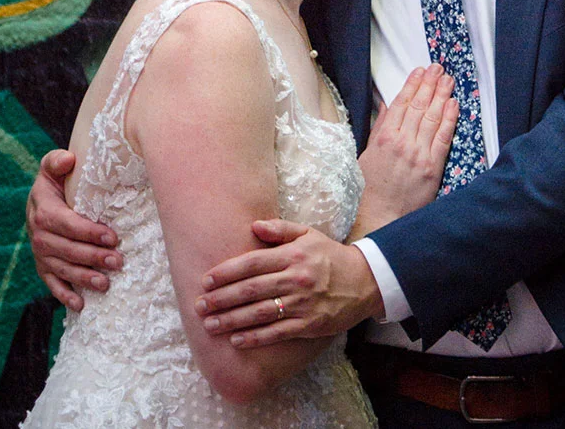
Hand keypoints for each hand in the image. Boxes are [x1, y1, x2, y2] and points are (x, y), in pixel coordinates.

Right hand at [26, 149, 121, 310]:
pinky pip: (52, 284)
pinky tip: (80, 305)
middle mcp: (39, 235)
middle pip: (67, 250)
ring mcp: (40, 254)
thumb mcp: (52, 166)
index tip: (112, 236)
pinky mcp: (43, 267)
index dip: (89, 232)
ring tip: (106, 284)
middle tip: (118, 261)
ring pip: (62, 269)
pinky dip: (64, 295)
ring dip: (84, 278)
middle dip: (93, 257)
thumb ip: (57, 161)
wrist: (40, 199)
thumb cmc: (55, 180)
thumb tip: (69, 159)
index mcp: (43, 210)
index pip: (67, 224)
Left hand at [197, 224, 382, 345]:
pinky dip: (254, 337)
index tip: (206, 281)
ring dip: (231, 320)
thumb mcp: (309, 234)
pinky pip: (276, 332)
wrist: (364, 281)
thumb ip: (280, 229)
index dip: (227, 272)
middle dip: (221, 299)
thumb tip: (253, 225)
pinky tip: (235, 340)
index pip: (253, 262)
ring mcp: (302, 304)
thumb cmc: (330, 256)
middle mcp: (295, 278)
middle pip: (251, 290)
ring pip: (259, 313)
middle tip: (199, 305)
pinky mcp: (308, 325)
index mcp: (293, 255)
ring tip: (210, 325)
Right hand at [356, 64, 455, 234]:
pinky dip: (449, 119)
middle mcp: (403, 142)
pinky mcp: (432, 168)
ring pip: (433, 118)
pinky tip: (453, 104)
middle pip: (419, 106)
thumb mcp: (367, 154)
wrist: (380, 218)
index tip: (419, 71)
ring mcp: (419, 154)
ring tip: (447, 79)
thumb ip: (379, 127)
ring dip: (441, 95)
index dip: (412, 85)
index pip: (402, 103)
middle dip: (429, 84)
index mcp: (384, 138)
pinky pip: (443, 138)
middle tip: (437, 68)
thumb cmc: (369, 190)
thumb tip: (386, 105)